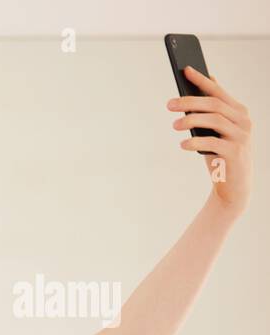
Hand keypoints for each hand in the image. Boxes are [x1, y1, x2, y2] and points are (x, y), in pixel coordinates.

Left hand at [168, 65, 253, 215]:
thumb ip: (209, 115)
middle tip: (169, 104)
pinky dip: (195, 142)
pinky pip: (213, 143)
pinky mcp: (235, 153)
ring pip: (214, 120)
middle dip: (190, 102)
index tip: (185, 70)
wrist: (234, 186)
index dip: (202, 80)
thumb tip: (190, 95)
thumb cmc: (220, 155)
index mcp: (238, 111)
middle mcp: (243, 120)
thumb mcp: (215, 133)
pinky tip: (183, 144)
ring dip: (191, 120)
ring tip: (174, 125)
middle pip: (214, 104)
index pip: (218, 91)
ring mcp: (241, 136)